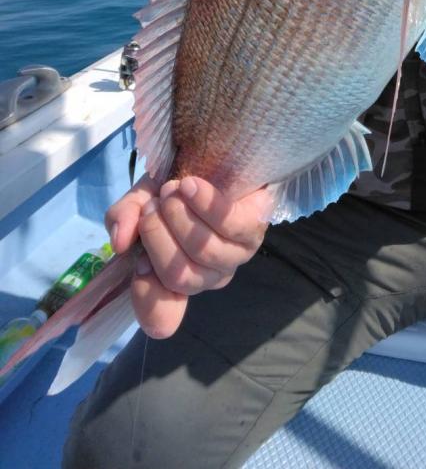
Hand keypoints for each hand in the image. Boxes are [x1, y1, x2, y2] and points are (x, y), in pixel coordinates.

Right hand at [105, 174, 272, 338]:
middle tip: (152, 204)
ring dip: (179, 216)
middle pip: (177, 274)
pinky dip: (205, 203)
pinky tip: (191, 186)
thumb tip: (119, 241)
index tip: (138, 262)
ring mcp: (234, 255)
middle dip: (156, 235)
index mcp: (178, 278)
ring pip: (203, 249)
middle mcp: (208, 276)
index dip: (146, 297)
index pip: (162, 318)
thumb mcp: (143, 199)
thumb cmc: (181, 189)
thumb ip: (125, 216)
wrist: (224, 159)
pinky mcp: (254, 228)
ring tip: (172, 188)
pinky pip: (230, 223)